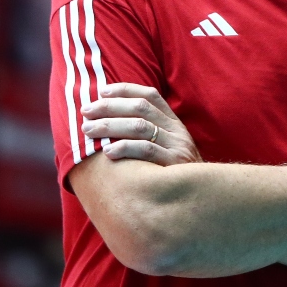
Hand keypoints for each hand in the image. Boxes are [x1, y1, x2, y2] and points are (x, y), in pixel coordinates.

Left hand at [80, 82, 202, 165]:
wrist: (201, 196)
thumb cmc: (172, 173)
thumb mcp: (166, 147)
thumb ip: (146, 133)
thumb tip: (108, 120)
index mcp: (173, 122)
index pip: (149, 95)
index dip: (124, 90)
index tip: (101, 92)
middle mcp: (176, 130)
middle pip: (140, 108)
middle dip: (109, 107)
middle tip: (86, 112)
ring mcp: (176, 145)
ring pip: (140, 126)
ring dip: (110, 126)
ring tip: (89, 130)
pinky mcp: (173, 163)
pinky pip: (146, 150)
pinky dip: (124, 148)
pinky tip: (107, 152)